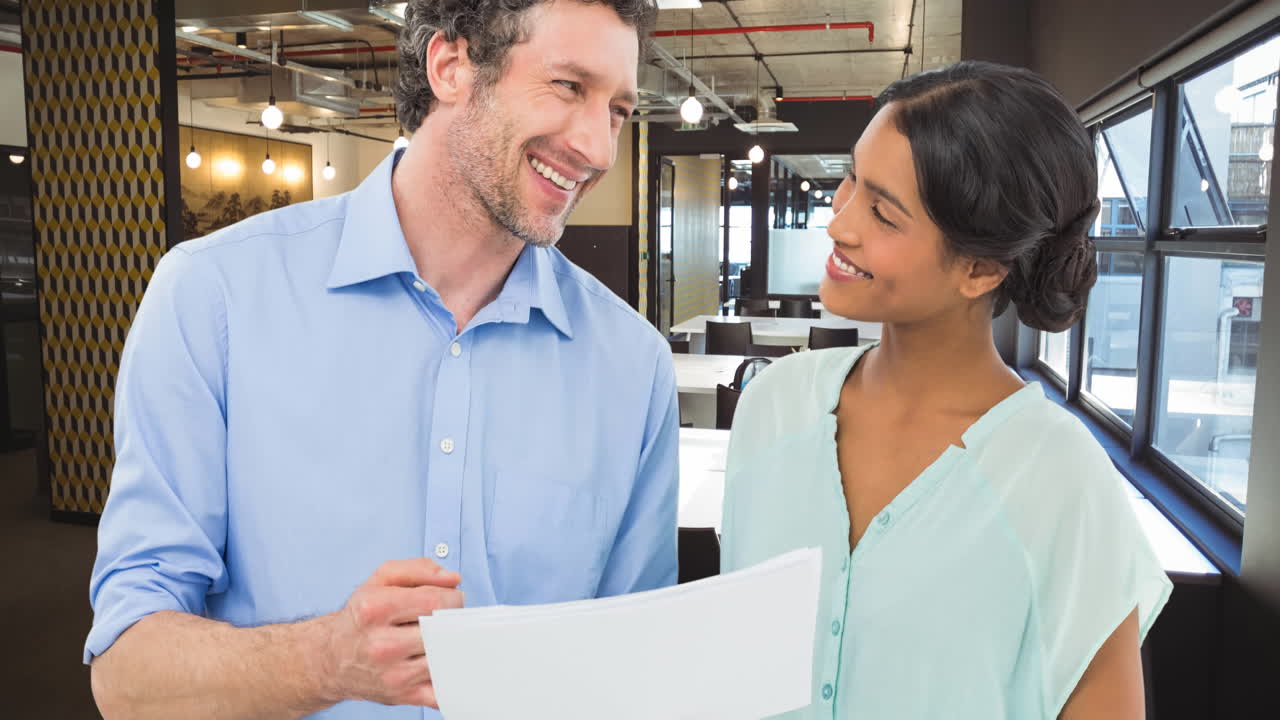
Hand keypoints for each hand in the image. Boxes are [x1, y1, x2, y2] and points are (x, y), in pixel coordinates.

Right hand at [322, 558, 464, 706]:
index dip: (451, 597)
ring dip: (450, 644)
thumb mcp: (380, 580)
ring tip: (437, 637)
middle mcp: (381, 644)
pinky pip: (442, 690)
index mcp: (374, 609)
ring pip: (446, 655)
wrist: (331, 660)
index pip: (436, 601)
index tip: (447, 599)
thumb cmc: (362, 616)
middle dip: (451, 620)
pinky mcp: (402, 696)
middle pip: (442, 628)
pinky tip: (442, 664)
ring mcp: (392, 674)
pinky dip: (450, 677)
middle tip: (442, 619)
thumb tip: (453, 579)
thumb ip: (418, 569)